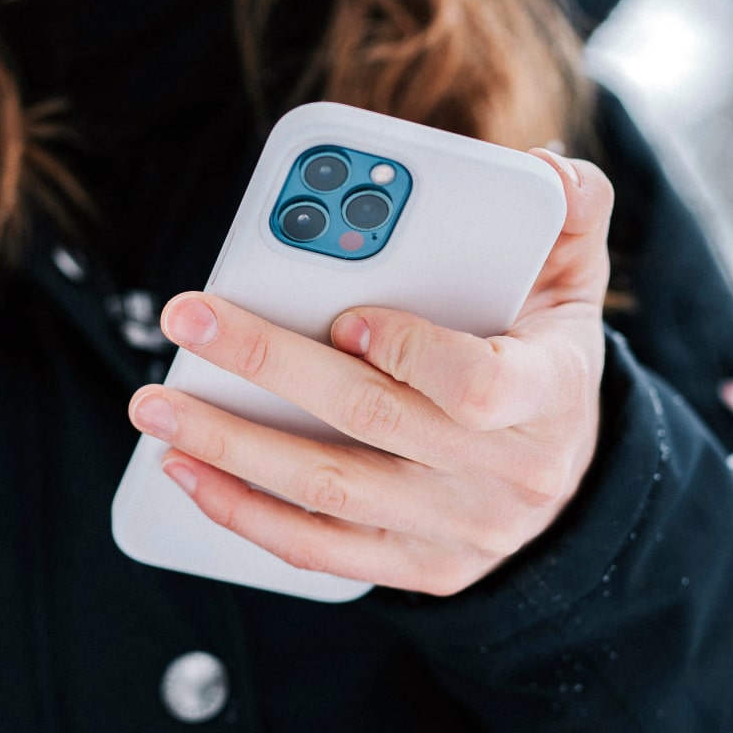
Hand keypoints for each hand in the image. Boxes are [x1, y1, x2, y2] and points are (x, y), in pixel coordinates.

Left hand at [127, 149, 614, 595]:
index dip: (408, 352)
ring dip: (231, 447)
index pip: (480, 385)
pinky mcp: (418, 569)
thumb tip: (542, 163)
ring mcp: (460, 531)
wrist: (567, 478)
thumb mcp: (575, 281)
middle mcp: (508, 475)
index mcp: (550, 394)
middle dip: (268, 364)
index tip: (344, 316)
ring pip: (330, 490)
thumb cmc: (547, 357)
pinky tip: (186, 469)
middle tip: (186, 320)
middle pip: (372, 422)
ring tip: (158, 403)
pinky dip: (244, 513)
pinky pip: (319, 549)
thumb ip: (570, 211)